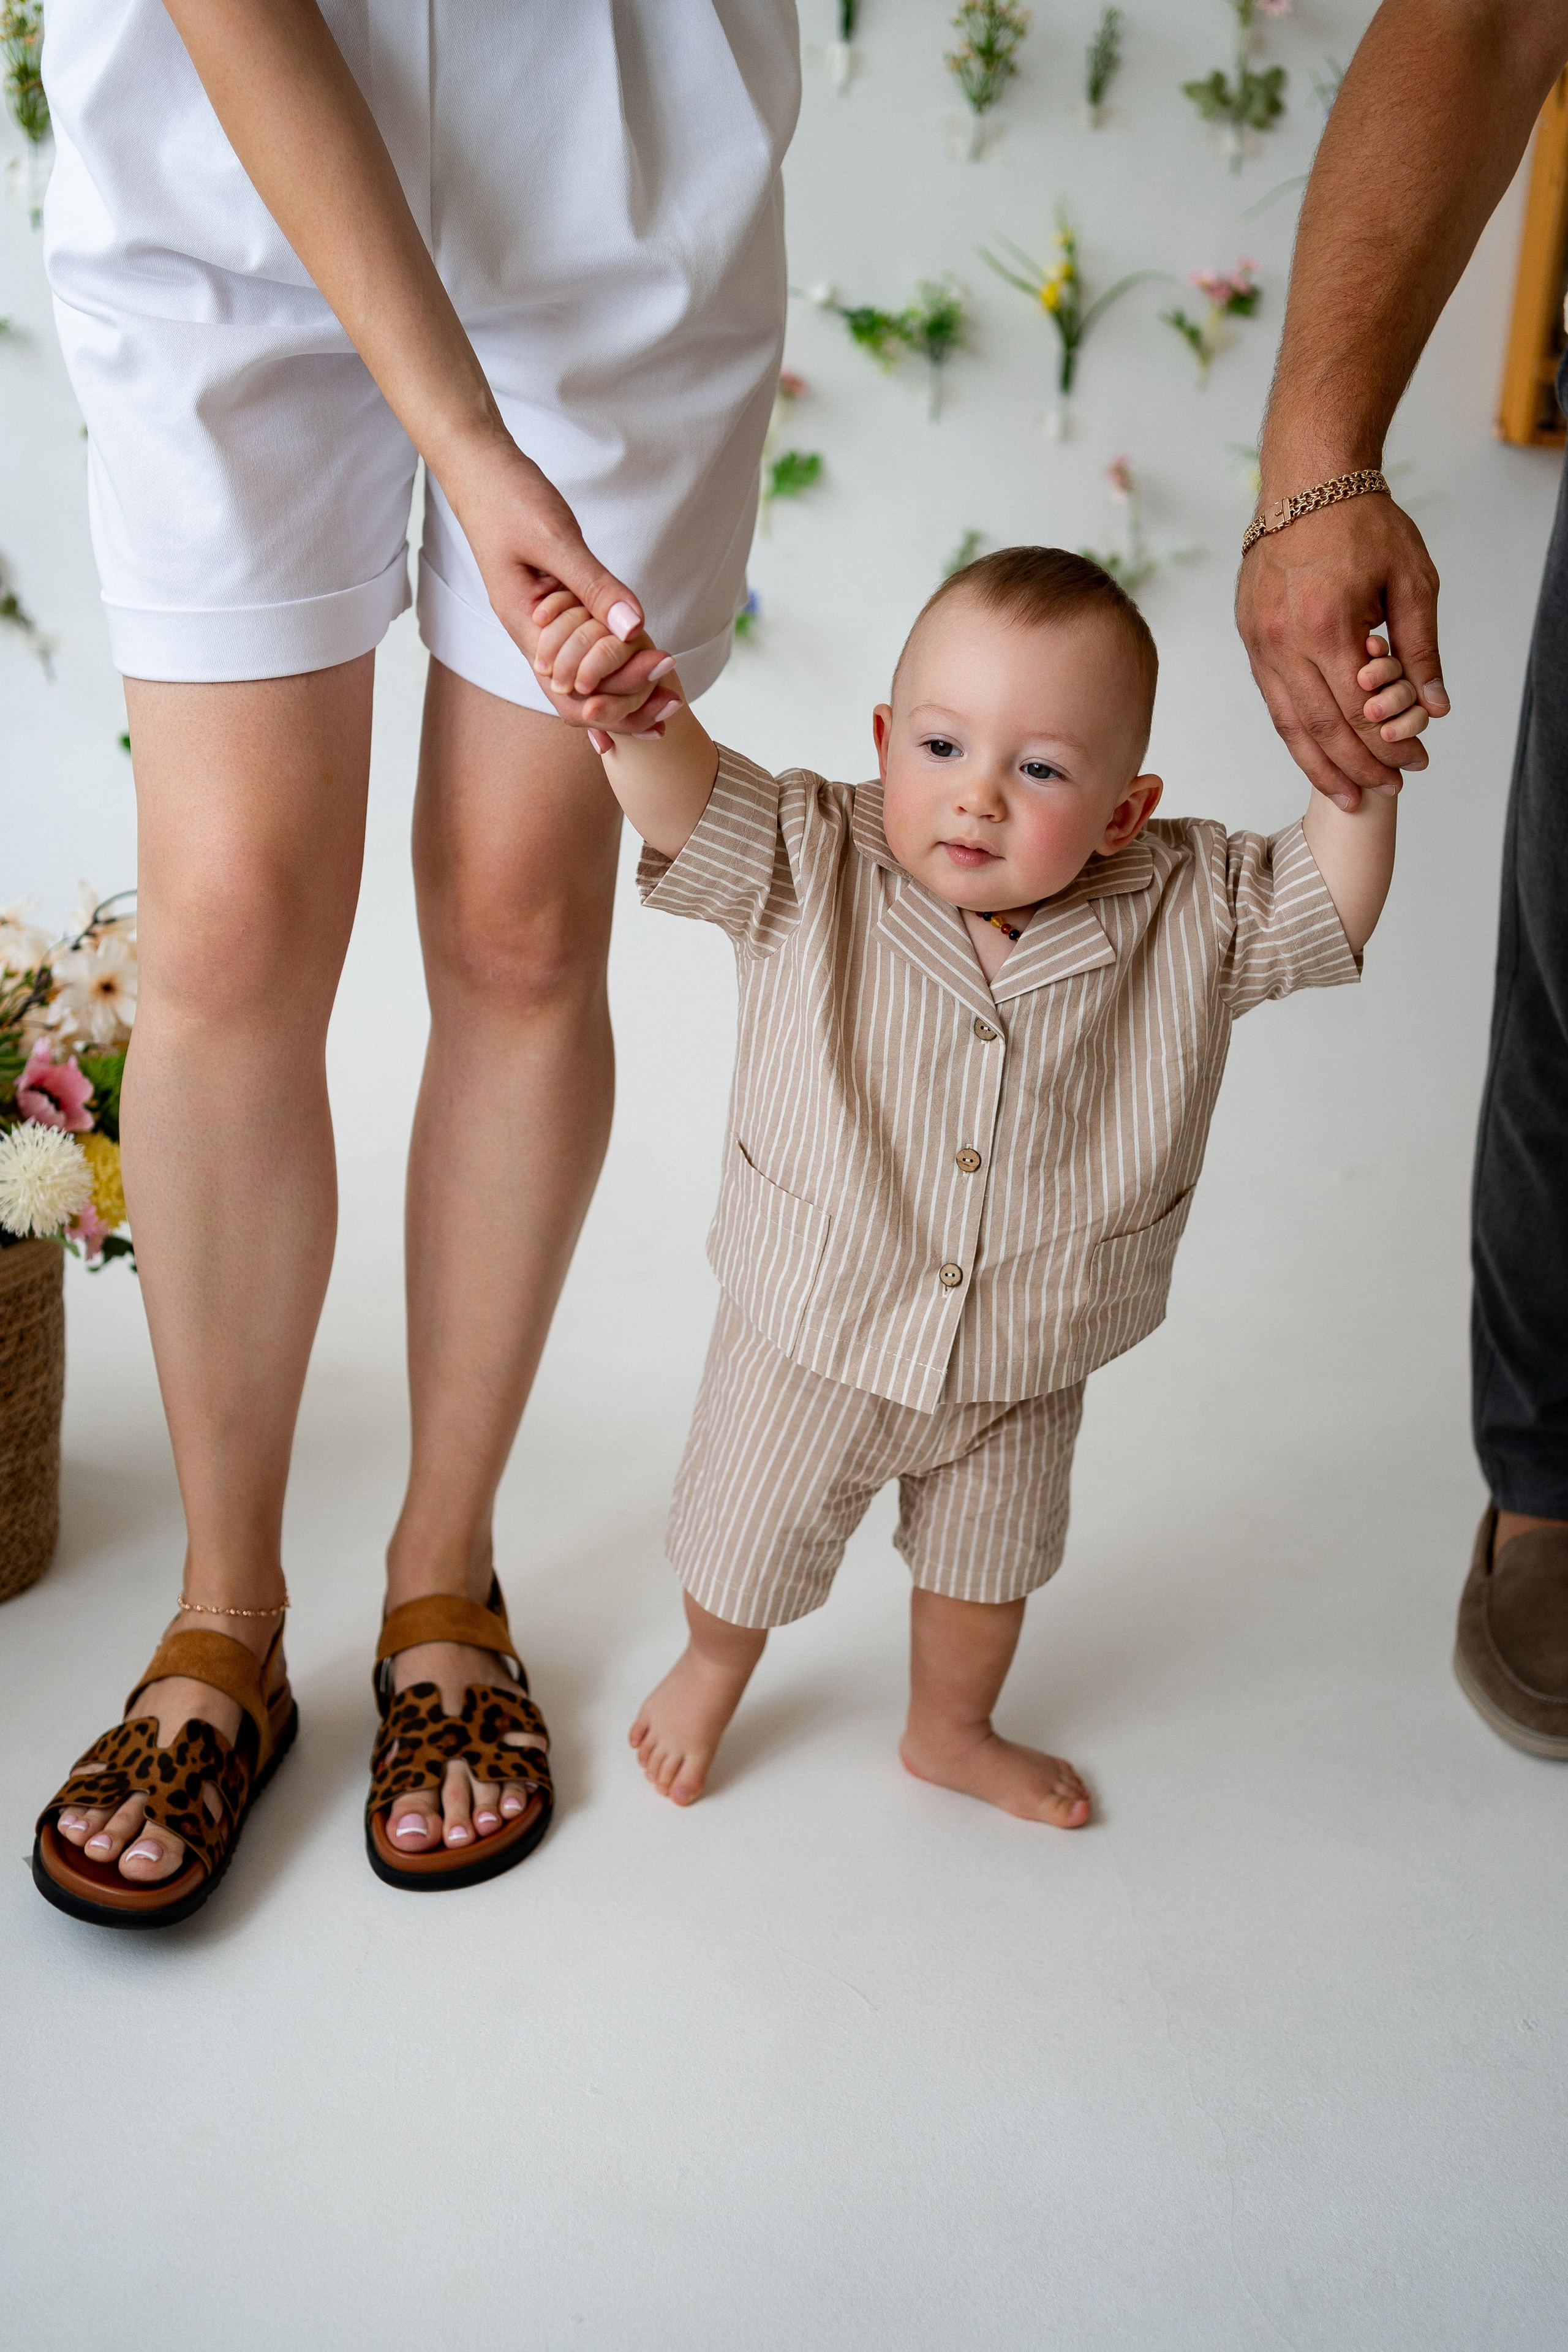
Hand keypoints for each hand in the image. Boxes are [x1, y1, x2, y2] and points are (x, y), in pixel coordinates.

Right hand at [441, 434, 675, 731]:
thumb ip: (594, 585)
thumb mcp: (554, 539)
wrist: (479, 468)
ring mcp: (541, 621)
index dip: (619, 702)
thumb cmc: (508, 496)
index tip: (665, 684)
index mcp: (526, 627)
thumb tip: (634, 628)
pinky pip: (584, 641)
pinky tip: (642, 651)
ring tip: (666, 678)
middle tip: (675, 698)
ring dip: (624, 679)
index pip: (572, 696)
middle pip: (581, 696)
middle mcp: (533, 634)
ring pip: (584, 672)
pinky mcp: (552, 602)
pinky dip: (613, 652)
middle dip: (628, 701)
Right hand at [1236, 492, 1448, 810]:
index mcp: (1328, 626)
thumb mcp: (1412, 579)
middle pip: (1322, 729)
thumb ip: (1422, 647)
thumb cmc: (1363, 524)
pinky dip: (1297, 737)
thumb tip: (1435, 706)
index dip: (1389, 747)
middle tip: (1388, 790)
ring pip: (1289, 725)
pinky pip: (1274, 703)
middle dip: (1359, 767)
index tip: (1415, 764)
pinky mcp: (1250, 641)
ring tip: (1349, 795)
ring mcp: (1261, 644)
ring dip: (1321, 766)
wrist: (1306, 484)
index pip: (1360, 712)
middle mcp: (1285, 643)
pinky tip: (1318, 756)